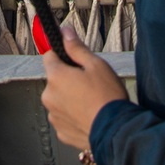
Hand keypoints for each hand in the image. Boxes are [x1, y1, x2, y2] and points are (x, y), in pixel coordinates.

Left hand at [41, 27, 127, 151]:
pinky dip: (73, 114)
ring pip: (59, 98)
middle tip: (88, 80)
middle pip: (55, 79)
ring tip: (90, 99)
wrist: (116, 132)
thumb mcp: (96, 64)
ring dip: (69, 97)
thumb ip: (76, 47)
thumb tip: (65, 32)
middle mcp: (49, 97)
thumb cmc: (107, 98)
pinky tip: (88, 113)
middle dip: (68, 77)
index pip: (49, 55)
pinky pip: (64, 116)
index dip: (62, 53)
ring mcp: (54, 116)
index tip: (72, 56)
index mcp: (56, 77)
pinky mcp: (61, 132)